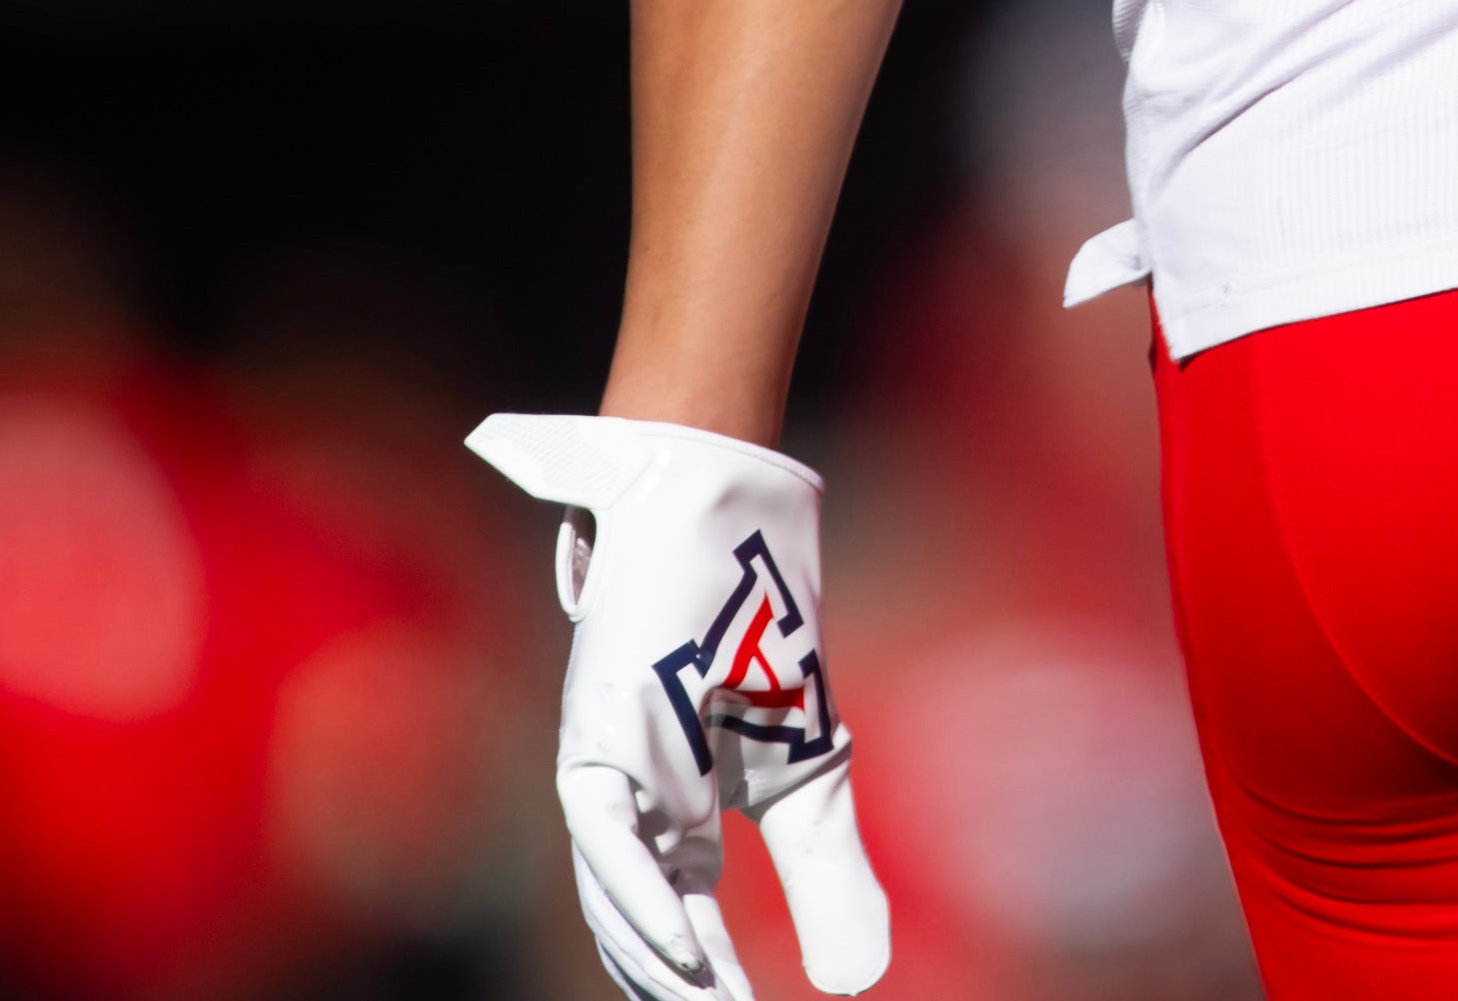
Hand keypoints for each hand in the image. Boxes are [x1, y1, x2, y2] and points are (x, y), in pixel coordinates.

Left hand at [468, 414, 896, 998]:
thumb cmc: (761, 622)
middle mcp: (632, 800)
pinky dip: (637, 890)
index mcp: (677, 812)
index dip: (712, 981)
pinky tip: (674, 944)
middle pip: (639, 921)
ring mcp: (609, 763)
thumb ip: (827, 871)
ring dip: (656, 960)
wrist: (729, 506)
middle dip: (680, 986)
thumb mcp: (811, 769)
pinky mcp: (599, 724)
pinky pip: (605, 828)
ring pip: (614, 889)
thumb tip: (858, 982)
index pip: (683, 921)